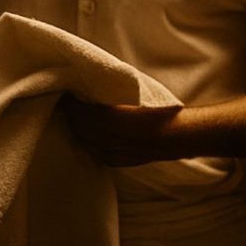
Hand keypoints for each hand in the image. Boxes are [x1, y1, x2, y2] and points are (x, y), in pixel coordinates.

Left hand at [60, 95, 182, 166]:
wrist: (177, 136)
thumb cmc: (158, 110)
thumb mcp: (133, 94)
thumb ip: (111, 92)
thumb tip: (96, 86)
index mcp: (105, 117)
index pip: (76, 109)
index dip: (69, 101)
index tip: (68, 92)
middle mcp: (102, 136)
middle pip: (76, 125)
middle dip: (72, 114)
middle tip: (71, 103)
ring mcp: (108, 151)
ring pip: (83, 140)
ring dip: (79, 129)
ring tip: (80, 118)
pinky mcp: (115, 160)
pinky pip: (95, 152)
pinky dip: (90, 143)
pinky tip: (93, 136)